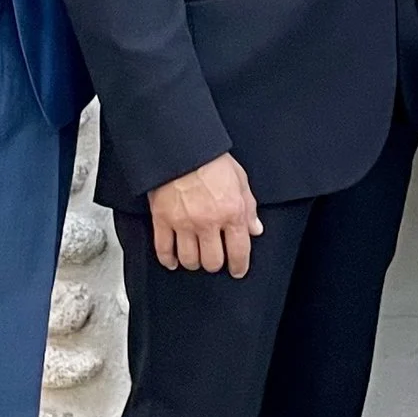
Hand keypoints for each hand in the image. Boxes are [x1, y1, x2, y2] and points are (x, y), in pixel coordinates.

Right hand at [148, 151, 261, 275]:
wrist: (180, 146)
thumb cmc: (210, 158)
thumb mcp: (240, 179)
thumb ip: (249, 207)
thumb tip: (255, 229)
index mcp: (231, 212)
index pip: (239, 251)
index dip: (239, 266)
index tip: (238, 270)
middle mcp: (208, 222)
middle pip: (212, 261)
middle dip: (216, 263)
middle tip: (215, 258)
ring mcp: (183, 223)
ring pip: (189, 260)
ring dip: (194, 262)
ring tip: (196, 257)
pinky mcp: (162, 220)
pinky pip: (164, 250)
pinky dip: (168, 260)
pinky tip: (173, 261)